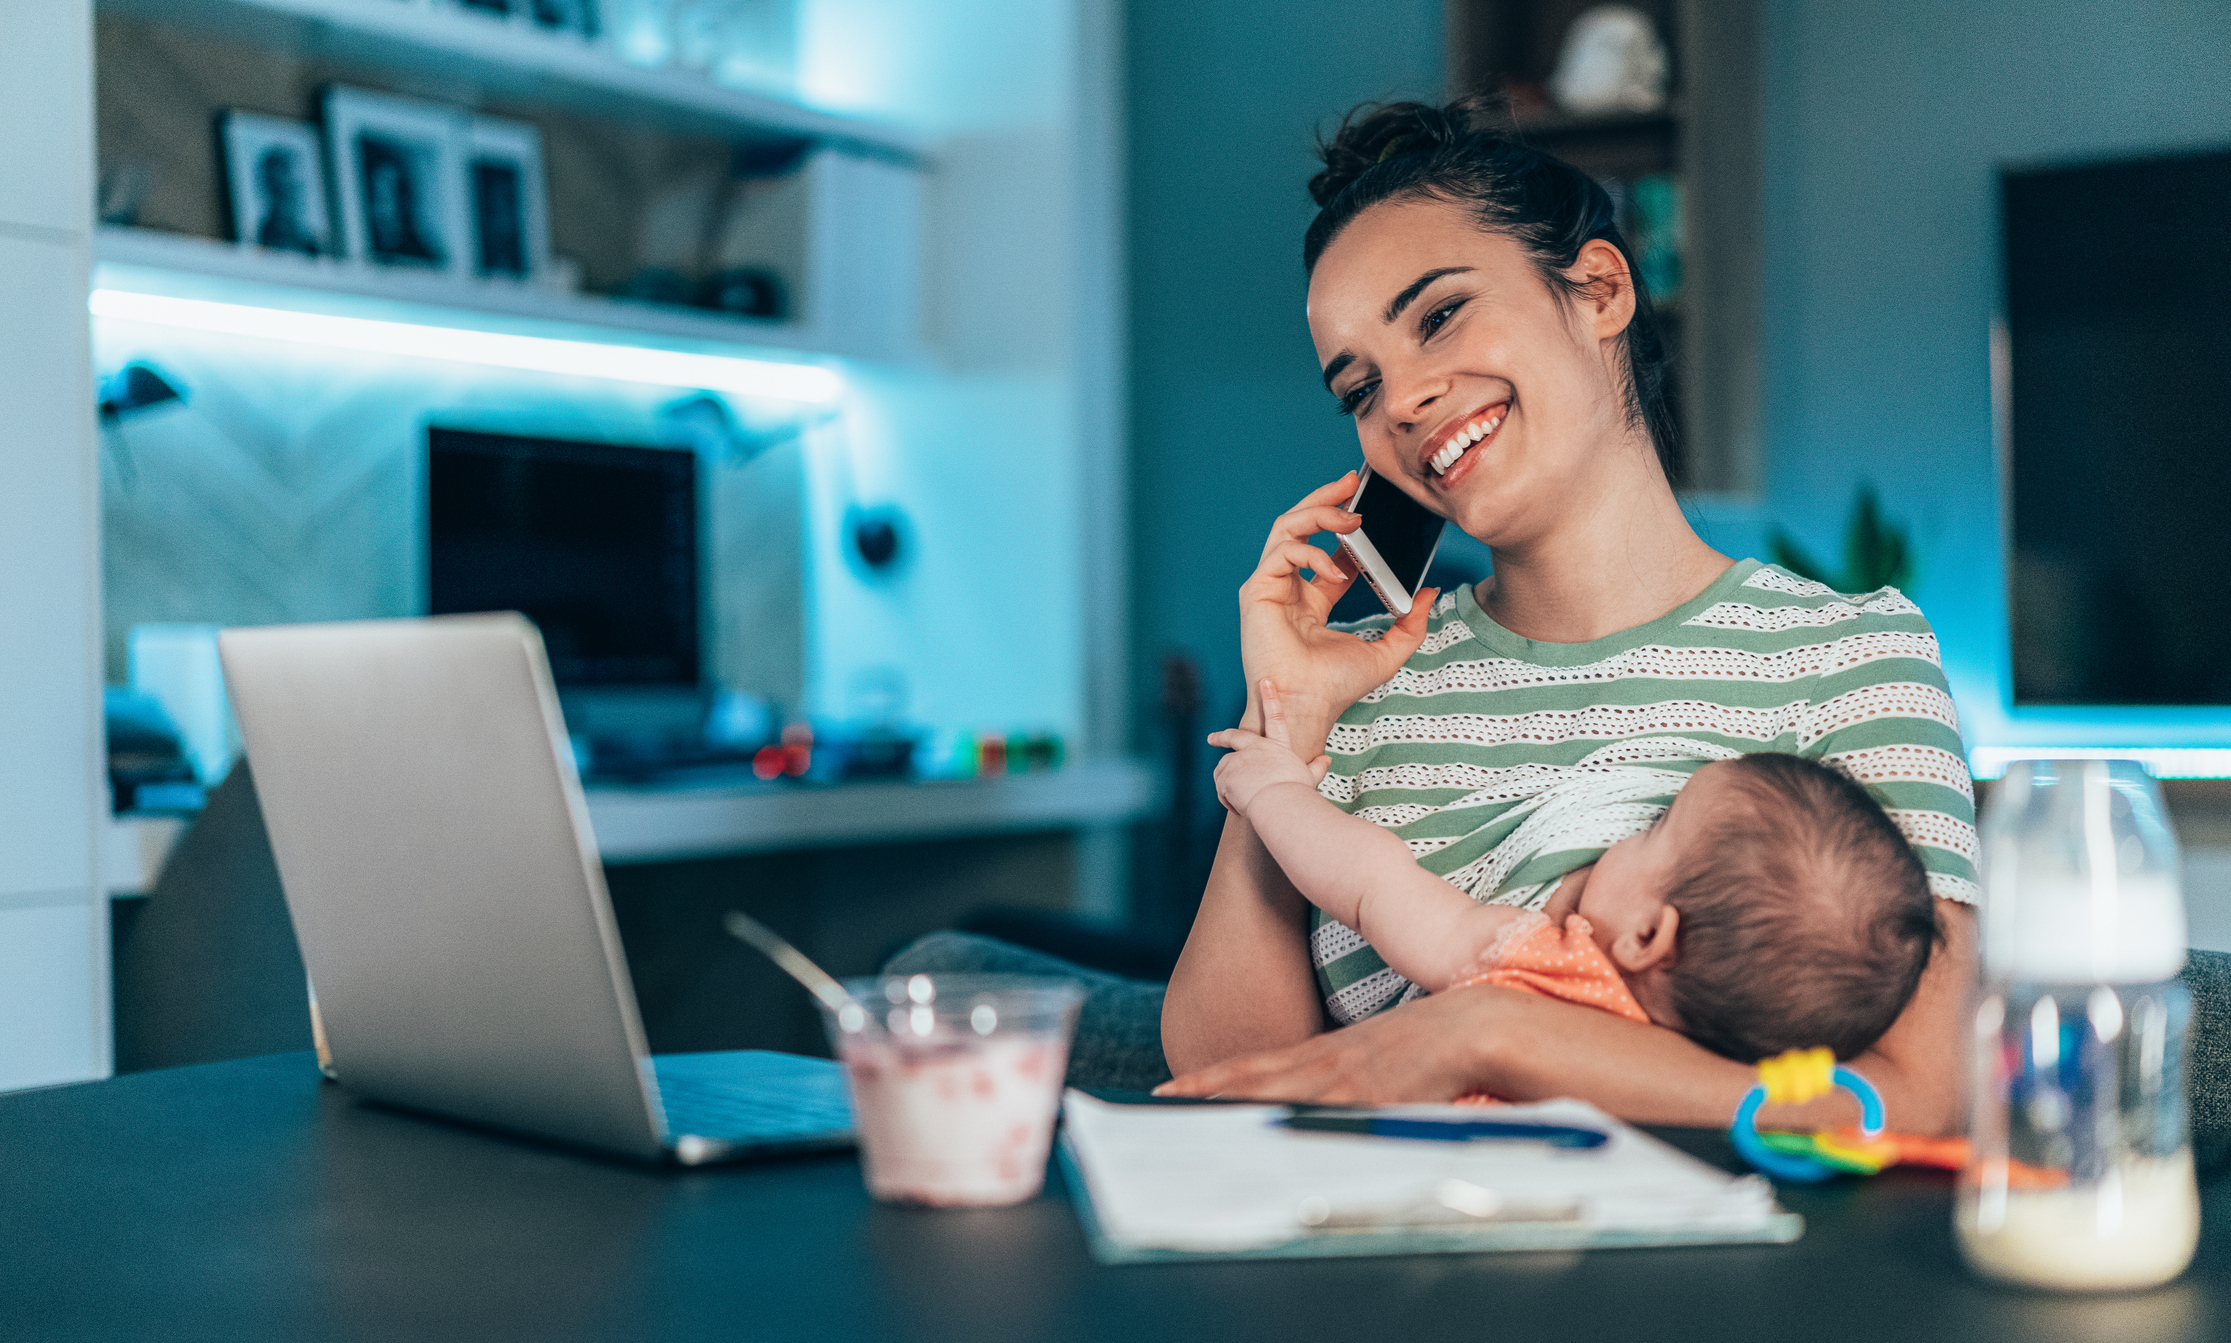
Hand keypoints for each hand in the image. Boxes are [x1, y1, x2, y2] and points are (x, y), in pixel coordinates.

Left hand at [1155, 984, 1516, 1103]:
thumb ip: (1360, 1078)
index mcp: (1332, 1055)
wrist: (1479, 1027)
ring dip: (1228, 1101)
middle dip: (1204, 1087)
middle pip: (1254, 1076)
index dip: (1216, 1076)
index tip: (1177, 1086)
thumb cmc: (1442, 1044)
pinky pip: (1315, 1114)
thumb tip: (1340, 1101)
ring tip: (1184, 1110)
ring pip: (1272, 1092)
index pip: (1260, 1064)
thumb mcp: (1387, 1058)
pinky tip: (1255, 1134)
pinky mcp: (1367, 1097)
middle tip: (1160, 1096)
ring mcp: (1345, 1080)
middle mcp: (1329, 1064)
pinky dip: (1281, 1123)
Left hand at [1208, 680, 1330, 816]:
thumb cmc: (1297, 792)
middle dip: (1222, 736)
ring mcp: (1238, 760)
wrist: (1280, 803)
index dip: (1270, 697)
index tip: (1265, 681)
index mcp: (1277, 747)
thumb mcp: (1309, 777)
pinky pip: (1221, 788)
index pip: (1275, 717)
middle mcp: (1255, 748)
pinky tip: (1240, 805)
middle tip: (1212, 738)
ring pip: (1226, 770)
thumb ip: (1316, 767)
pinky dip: (1227, 798)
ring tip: (1243, 799)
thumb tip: (1327, 759)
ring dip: (1230, 784)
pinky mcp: (1226, 773)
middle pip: (1235, 736)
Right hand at [1239, 475, 1437, 753]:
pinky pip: (1281, 551)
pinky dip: (1310, 551)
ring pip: (1286, 529)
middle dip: (1324, 501)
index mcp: (1311, 602)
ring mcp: (1270, 588)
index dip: (1344, 525)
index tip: (1366, 506)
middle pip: (1300, 528)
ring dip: (1318, 513)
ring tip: (1350, 514)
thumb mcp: (1388, 652)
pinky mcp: (1257, 591)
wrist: (1309, 707)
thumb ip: (1409, 622)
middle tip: (1351, 483)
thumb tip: (1428, 592)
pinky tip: (1336, 567)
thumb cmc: (1336, 688)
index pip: (1326, 550)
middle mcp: (1288, 590)